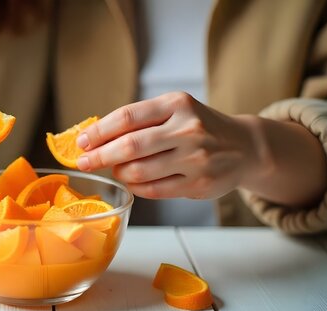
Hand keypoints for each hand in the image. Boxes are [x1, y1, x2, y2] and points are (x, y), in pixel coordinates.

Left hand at [76, 92, 262, 199]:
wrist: (245, 146)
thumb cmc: (199, 127)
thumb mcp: (175, 111)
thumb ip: (140, 121)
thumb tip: (94, 137)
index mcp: (177, 104)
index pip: (127, 117)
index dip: (99, 131)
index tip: (81, 142)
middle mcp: (188, 129)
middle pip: (130, 146)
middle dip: (100, 156)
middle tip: (84, 162)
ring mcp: (196, 158)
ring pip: (139, 171)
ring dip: (119, 173)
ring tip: (116, 169)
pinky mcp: (199, 183)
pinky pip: (153, 190)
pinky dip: (136, 187)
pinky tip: (132, 181)